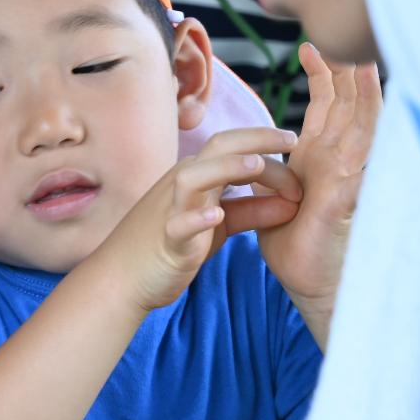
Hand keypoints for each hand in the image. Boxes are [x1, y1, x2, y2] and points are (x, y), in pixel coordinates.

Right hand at [93, 126, 301, 314]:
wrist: (121, 278)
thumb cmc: (170, 247)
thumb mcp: (219, 226)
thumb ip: (253, 211)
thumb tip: (292, 203)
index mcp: (196, 178)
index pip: (233, 148)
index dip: (267, 146)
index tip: (298, 154)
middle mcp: (181, 186)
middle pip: (217, 148)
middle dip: (256, 140)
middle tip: (292, 140)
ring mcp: (171, 211)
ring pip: (194, 178)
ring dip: (225, 168)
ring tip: (257, 166)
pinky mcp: (167, 241)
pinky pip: (178, 225)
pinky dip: (196, 218)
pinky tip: (215, 217)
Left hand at [257, 44, 380, 337]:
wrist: (305, 277)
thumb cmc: (294, 239)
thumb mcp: (280, 192)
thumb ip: (277, 168)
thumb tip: (268, 153)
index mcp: (319, 156)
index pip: (326, 106)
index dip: (322, 75)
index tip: (308, 44)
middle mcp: (338, 159)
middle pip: (349, 102)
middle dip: (346, 68)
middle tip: (342, 30)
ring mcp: (348, 172)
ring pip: (363, 119)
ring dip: (364, 87)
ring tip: (362, 53)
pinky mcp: (347, 189)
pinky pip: (360, 149)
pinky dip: (365, 123)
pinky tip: (370, 99)